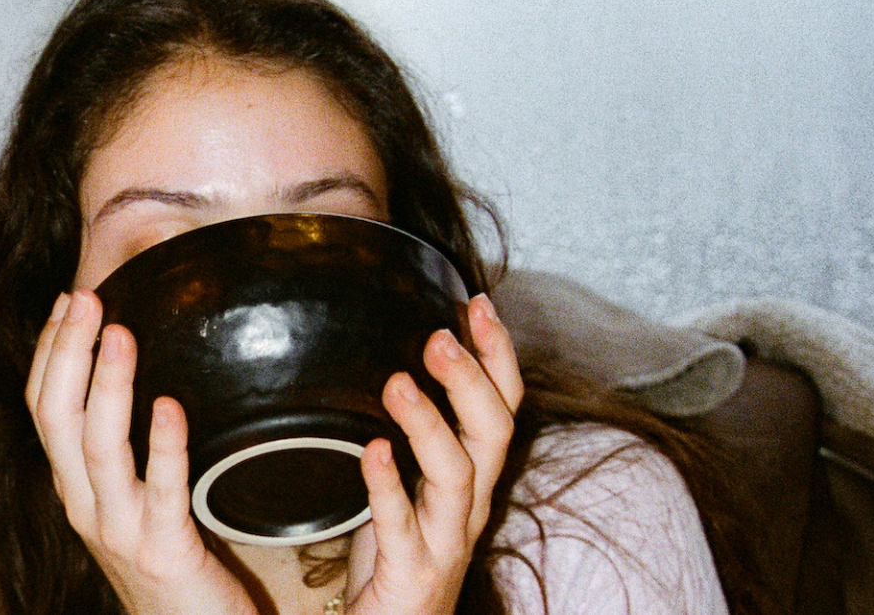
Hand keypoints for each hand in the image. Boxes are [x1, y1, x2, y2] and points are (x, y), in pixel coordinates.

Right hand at [25, 290, 259, 614]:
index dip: (50, 351)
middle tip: (86, 298)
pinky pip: (160, 492)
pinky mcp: (164, 552)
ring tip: (121, 333)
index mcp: (74, 487)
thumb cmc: (169, 563)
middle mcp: (83, 506)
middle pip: (55, 418)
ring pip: (96, 448)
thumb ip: (123, 450)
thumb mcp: (132, 499)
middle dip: (67, 352)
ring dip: (107, 385)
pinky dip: (162, 447)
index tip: (69, 300)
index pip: (41, 407)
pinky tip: (168, 407)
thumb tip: (129, 376)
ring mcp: (118, 530)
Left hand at [342, 293, 523, 613]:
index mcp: (470, 478)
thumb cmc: (395, 556)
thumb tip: (390, 364)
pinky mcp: (412, 571)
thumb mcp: (408, 486)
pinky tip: (373, 450)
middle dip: (473, 379)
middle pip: (493, 432)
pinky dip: (388, 485)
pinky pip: (401, 524)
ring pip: (456, 473)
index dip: (497, 355)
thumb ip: (408, 436)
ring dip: (429, 422)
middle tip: (440, 335)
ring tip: (396, 381)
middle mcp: (468, 504)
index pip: (500, 407)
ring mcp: (443, 539)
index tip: (477, 302)